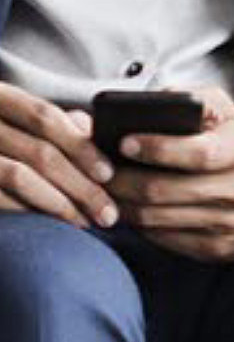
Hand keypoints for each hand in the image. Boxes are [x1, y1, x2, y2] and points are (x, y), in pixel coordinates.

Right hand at [0, 84, 116, 228]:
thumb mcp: (16, 117)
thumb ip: (52, 123)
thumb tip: (94, 135)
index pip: (47, 118)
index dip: (80, 145)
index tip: (108, 173)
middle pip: (40, 152)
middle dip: (80, 184)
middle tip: (108, 212)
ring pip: (20, 176)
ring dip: (58, 203)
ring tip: (85, 222)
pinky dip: (27, 212)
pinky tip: (50, 224)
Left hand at [109, 87, 233, 261]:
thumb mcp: (229, 113)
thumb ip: (194, 100)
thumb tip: (152, 103)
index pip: (196, 153)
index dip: (156, 147)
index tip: (125, 141)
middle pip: (163, 191)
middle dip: (122, 180)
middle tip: (100, 170)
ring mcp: (227, 224)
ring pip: (156, 219)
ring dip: (124, 205)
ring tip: (108, 190)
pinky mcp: (217, 249)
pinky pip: (164, 239)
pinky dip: (141, 226)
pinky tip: (132, 209)